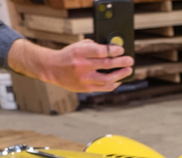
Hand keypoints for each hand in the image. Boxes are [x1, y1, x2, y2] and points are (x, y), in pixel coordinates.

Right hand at [7, 39, 133, 92]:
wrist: (52, 68)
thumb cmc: (68, 56)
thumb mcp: (78, 46)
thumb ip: (94, 46)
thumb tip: (112, 49)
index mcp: (80, 53)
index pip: (100, 51)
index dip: (113, 51)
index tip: (121, 50)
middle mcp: (82, 66)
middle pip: (106, 65)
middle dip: (121, 63)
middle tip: (130, 61)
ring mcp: (84, 79)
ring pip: (107, 79)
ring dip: (120, 75)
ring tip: (128, 71)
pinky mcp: (85, 88)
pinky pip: (103, 88)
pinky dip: (113, 84)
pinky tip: (118, 80)